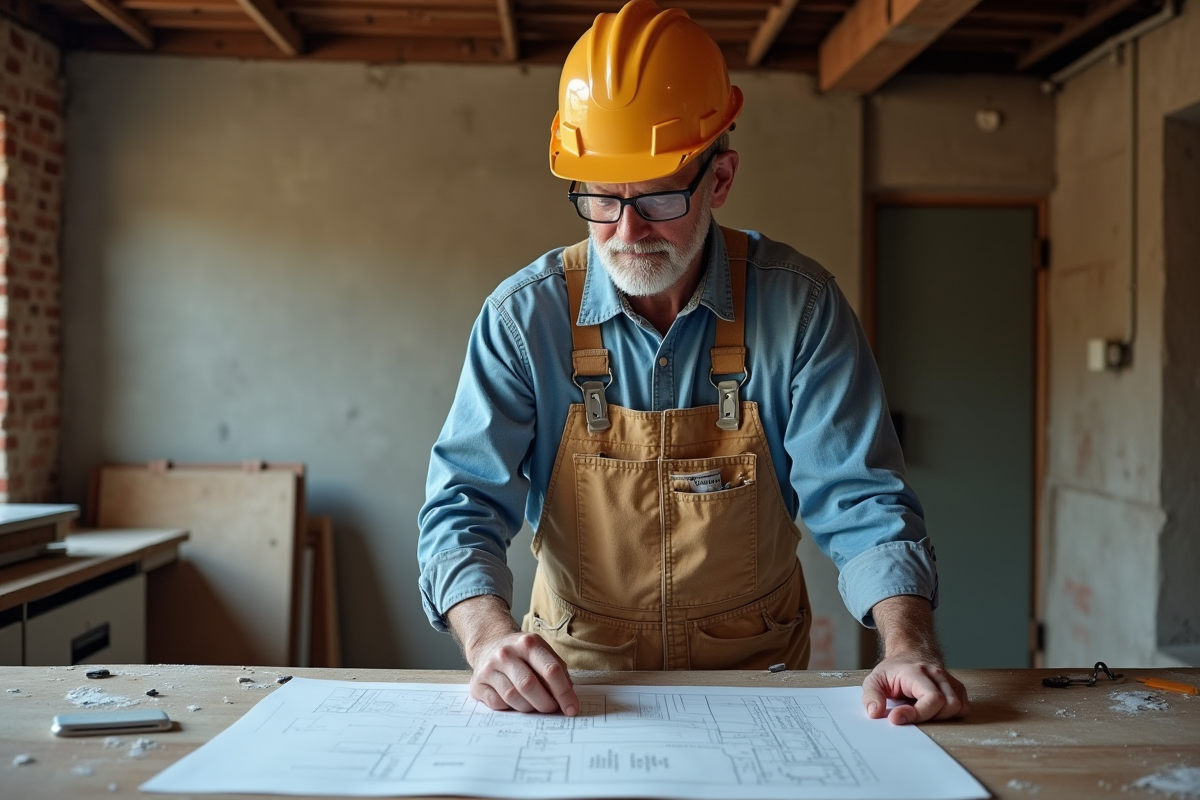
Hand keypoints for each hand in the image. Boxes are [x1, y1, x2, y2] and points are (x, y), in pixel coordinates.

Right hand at [446, 594, 578, 715]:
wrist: (488, 645)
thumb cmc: (521, 654)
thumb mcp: (541, 653)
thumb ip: (557, 671)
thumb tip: (568, 699)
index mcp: (528, 643)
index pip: (551, 670)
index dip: (564, 693)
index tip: (571, 708)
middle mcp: (506, 653)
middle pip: (529, 685)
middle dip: (545, 703)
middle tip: (552, 709)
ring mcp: (490, 667)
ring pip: (512, 696)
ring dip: (528, 707)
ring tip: (534, 706)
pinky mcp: (477, 683)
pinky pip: (497, 703)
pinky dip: (509, 708)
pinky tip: (514, 703)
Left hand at [861, 652, 969, 724]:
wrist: (909, 653)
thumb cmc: (894, 669)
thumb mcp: (875, 679)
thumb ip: (871, 696)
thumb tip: (875, 712)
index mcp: (917, 672)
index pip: (931, 697)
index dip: (918, 714)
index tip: (897, 718)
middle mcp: (938, 674)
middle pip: (948, 705)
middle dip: (928, 717)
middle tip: (909, 715)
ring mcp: (949, 680)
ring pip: (958, 707)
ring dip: (941, 717)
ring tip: (921, 712)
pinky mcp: (957, 688)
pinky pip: (964, 707)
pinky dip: (951, 714)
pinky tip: (934, 711)